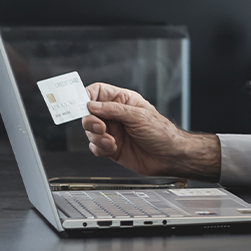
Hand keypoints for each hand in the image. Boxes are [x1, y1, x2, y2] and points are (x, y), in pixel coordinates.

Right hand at [81, 82, 219, 180]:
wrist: (170, 157)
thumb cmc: (162, 133)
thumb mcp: (138, 116)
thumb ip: (113, 110)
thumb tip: (92, 105)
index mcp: (123, 101)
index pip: (97, 93)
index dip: (86, 96)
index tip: (81, 104)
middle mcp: (115, 115)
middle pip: (89, 113)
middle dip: (90, 120)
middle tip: (100, 127)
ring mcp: (112, 131)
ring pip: (90, 131)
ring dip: (96, 136)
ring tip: (110, 140)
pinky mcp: (111, 147)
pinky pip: (95, 146)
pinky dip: (100, 148)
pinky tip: (112, 148)